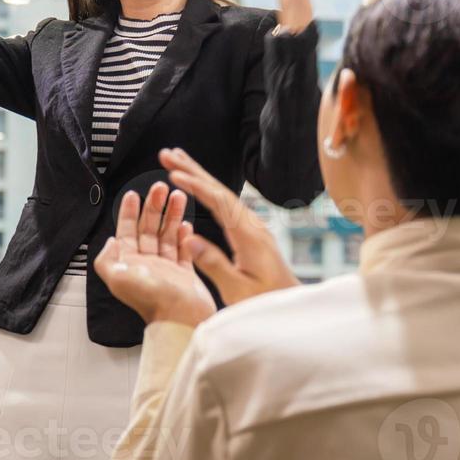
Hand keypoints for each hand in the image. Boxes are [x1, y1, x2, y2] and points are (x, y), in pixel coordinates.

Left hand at [95, 182, 216, 327]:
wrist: (181, 319)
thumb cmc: (152, 301)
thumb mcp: (118, 278)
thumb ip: (107, 259)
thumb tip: (108, 242)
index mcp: (130, 264)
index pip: (127, 232)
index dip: (129, 212)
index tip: (133, 194)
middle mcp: (147, 265)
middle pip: (148, 229)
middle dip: (153, 207)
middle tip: (160, 188)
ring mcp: (166, 268)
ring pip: (167, 235)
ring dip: (171, 215)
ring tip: (178, 196)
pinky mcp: (185, 274)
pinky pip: (183, 249)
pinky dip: (184, 235)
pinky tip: (187, 222)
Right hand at [159, 147, 299, 304]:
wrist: (292, 306)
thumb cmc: (265, 302)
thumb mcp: (237, 290)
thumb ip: (214, 263)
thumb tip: (188, 237)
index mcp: (249, 236)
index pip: (219, 202)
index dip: (195, 185)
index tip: (173, 173)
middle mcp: (252, 225)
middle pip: (220, 190)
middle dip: (192, 170)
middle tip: (167, 153)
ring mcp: (253, 227)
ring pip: (223, 194)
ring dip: (199, 176)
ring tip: (177, 160)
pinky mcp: (251, 232)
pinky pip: (226, 204)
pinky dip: (208, 190)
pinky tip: (199, 186)